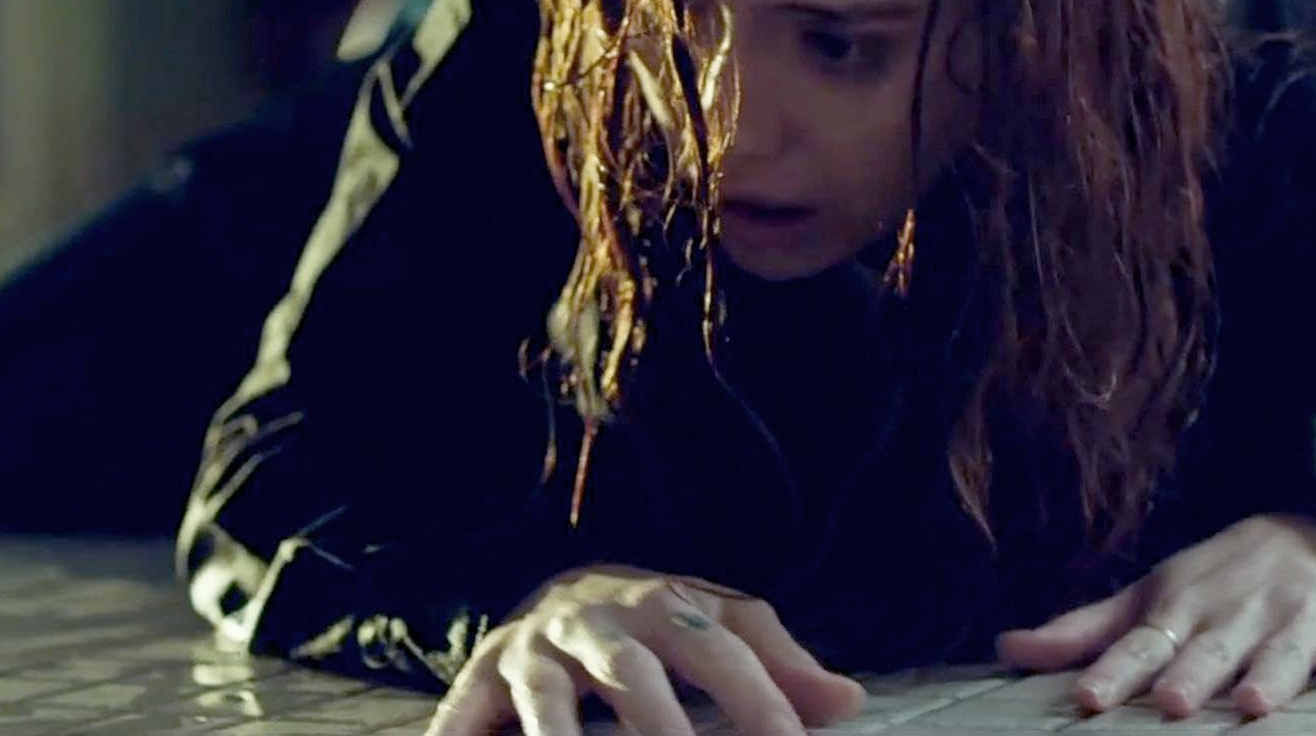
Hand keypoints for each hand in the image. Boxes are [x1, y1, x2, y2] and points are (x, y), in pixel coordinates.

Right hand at [424, 564, 865, 735]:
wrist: (553, 592)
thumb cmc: (651, 621)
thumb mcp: (713, 623)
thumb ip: (776, 660)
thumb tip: (848, 701)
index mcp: (659, 603)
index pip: (716, 647)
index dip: (757, 697)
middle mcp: (593, 624)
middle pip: (632, 674)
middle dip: (664, 727)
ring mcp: (531, 654)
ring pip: (547, 700)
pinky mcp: (479, 684)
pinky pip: (467, 717)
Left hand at [995, 514, 1315, 717]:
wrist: (1305, 530)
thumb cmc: (1211, 584)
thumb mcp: (1146, 599)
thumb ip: (1083, 631)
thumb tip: (1006, 647)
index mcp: (1180, 610)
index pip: (1139, 645)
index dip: (1113, 672)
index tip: (1087, 700)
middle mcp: (1234, 616)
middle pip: (1209, 652)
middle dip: (1191, 675)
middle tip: (1172, 702)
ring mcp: (1294, 620)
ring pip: (1281, 654)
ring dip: (1270, 676)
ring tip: (1255, 704)